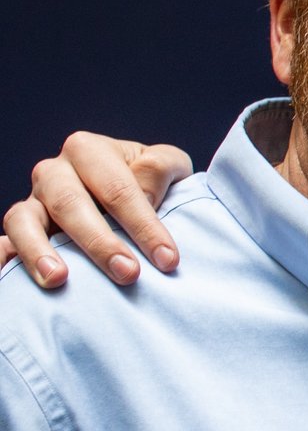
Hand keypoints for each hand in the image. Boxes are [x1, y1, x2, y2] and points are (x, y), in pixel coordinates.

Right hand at [2, 134, 194, 288]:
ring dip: (39, 250)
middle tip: (128, 273)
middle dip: (99, 242)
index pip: (117, 189)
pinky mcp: (20, 230)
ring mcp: (32, 201)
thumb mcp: (167, 164)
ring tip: (58, 279)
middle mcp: (53, 172)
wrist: (126, 193)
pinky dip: (3, 257)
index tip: (168, 259)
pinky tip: (12, 275)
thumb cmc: (150, 180)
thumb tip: (146, 193)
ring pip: (24, 221)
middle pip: (69, 204)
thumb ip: (161, 168)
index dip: (144, 225)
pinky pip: (4, 242)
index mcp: (88, 150)